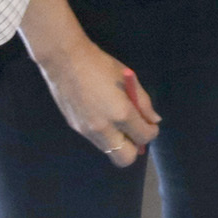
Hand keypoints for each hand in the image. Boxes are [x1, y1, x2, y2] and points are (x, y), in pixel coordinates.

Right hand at [34, 37, 159, 166]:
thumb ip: (144, 103)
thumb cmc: (100, 65)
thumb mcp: (128, 80)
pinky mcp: (75, 127)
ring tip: (119, 122)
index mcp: (121, 114)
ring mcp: (87, 130)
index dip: (151, 131)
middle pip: (126, 158)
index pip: (144, 137)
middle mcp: (104, 128)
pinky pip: (96, 141)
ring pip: (109, 151)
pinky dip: (105, 135)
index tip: (150, 123)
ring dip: (119, 142)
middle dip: (135, 148)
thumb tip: (153, 120)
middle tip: (135, 131)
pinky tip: (103, 116)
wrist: (64, 59)